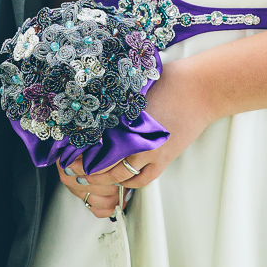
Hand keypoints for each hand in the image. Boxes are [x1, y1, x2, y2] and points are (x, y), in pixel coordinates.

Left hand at [57, 60, 220, 218]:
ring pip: (119, 175)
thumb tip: (97, 111)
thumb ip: (117, 104)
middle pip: (101, 163)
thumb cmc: (170, 81)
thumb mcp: (135, 89)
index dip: (77, 152)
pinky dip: (128, 184)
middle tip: (73, 172)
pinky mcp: (164, 158)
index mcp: (124, 119)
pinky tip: (119, 183)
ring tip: (91, 180)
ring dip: (103, 181)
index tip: (66, 155)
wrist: (200, 89)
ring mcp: (150, 152)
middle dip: (85, 170)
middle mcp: (134, 139)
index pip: (91, 143)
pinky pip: (142, 179)